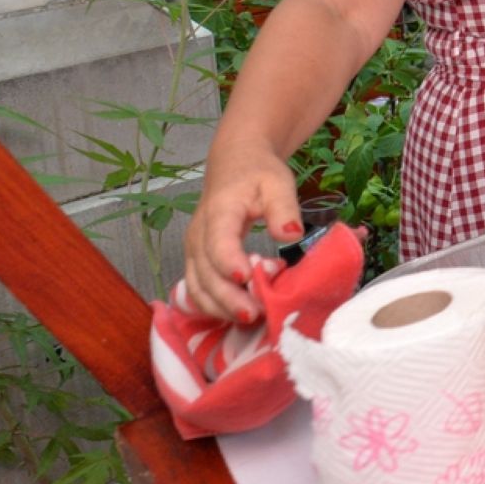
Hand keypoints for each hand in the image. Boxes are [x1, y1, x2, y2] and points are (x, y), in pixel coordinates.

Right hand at [183, 144, 302, 322]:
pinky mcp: (197, 261)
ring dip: (220, 307)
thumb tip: (291, 234)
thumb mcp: (277, 183)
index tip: (248, 278)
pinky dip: (214, 306)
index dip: (229, 263)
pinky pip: (197, 289)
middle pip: (205, 273)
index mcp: (219, 213)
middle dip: (228, 297)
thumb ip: (283, 208)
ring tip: (251, 318)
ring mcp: (194, 251)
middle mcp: (198, 235)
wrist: (234, 165)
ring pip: (197, 287)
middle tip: (257, 313)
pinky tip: (237, 314)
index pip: (218, 242)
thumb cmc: (258, 174)